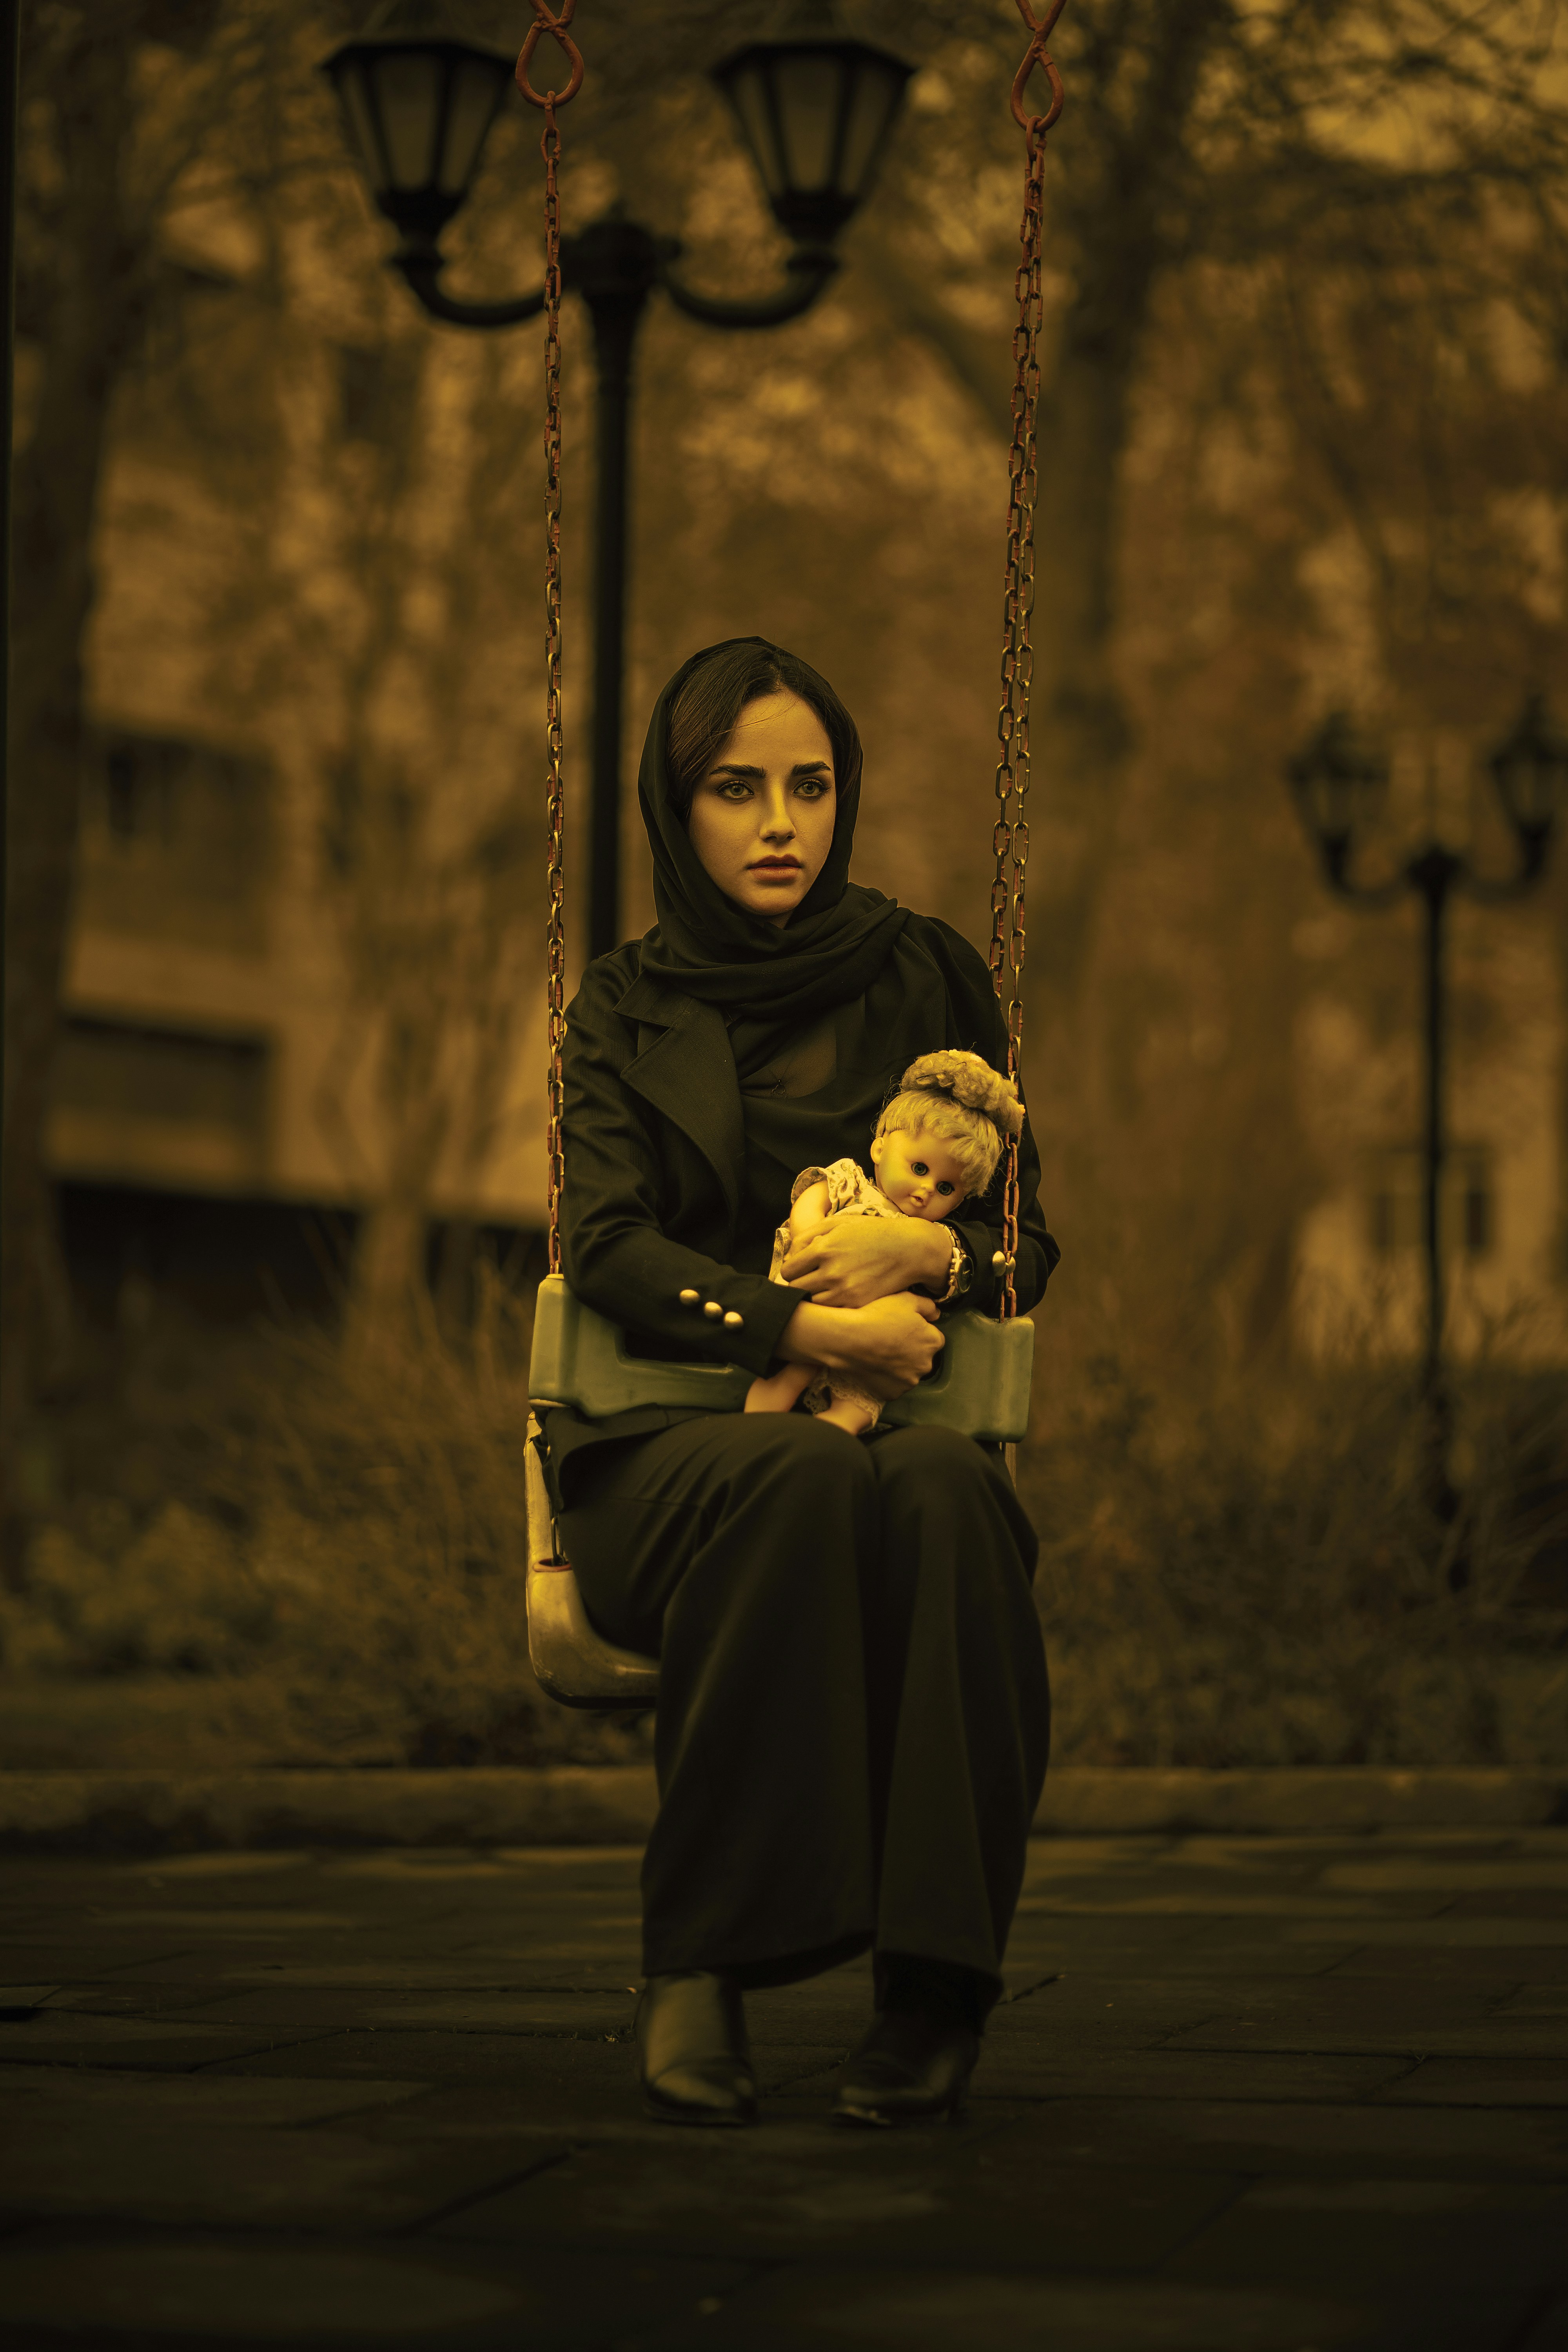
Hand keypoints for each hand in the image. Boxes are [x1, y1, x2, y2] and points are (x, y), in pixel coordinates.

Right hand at [779, 1292, 944, 1401]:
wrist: (848, 1340)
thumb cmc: (877, 1316)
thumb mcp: (906, 1299)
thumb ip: (927, 1305)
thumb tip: (935, 1314)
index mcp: (933, 1342)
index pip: (932, 1338)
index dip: (917, 1333)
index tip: (902, 1329)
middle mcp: (926, 1365)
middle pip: (922, 1358)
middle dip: (910, 1351)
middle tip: (890, 1340)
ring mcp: (909, 1382)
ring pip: (908, 1373)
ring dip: (899, 1366)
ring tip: (880, 1353)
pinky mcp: (893, 1394)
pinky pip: (893, 1385)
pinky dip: (886, 1378)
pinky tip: (874, 1366)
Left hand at [782, 1211, 949, 1307]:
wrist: (909, 1250)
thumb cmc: (872, 1232)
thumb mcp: (838, 1223)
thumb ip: (808, 1235)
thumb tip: (790, 1255)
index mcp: (823, 1248)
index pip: (788, 1271)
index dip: (792, 1270)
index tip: (800, 1269)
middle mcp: (830, 1272)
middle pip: (796, 1289)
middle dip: (800, 1284)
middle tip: (810, 1279)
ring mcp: (844, 1291)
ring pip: (811, 1303)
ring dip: (814, 1296)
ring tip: (825, 1288)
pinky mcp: (857, 1304)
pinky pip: (831, 1311)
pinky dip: (831, 1305)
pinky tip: (839, 1294)